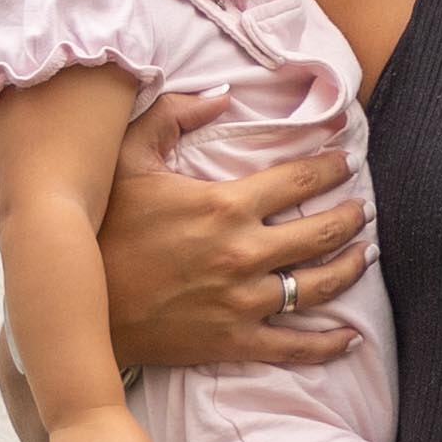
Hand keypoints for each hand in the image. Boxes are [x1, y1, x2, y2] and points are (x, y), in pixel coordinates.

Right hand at [98, 96, 372, 372]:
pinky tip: (349, 337)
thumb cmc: (101, 226)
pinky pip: (293, 346)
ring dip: (348, 269)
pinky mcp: (233, 341)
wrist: (78, 303)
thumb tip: (219, 95)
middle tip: (362, 210)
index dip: (330, 168)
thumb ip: (172, 116)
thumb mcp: (127, 158)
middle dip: (349, 218)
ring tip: (363, 256)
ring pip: (317, 287)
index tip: (347, 160)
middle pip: (320, 233)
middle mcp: (244, 254)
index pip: (299, 181)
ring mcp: (242, 302)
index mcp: (225, 206)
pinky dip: (326, 345)